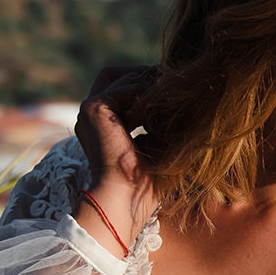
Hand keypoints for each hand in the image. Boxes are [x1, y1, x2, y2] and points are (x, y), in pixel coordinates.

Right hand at [73, 65, 158, 254]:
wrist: (126, 200)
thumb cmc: (147, 182)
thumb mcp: (159, 144)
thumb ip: (163, 121)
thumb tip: (187, 97)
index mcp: (103, 126)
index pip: (123, 89)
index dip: (147, 84)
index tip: (176, 85)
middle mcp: (92, 117)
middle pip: (117, 75)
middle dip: (145, 74)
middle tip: (174, 78)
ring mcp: (88, 112)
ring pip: (118, 76)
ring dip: (147, 81)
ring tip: (171, 89)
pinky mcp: (93, 109)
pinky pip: (122, 87)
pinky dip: (144, 91)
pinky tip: (162, 105)